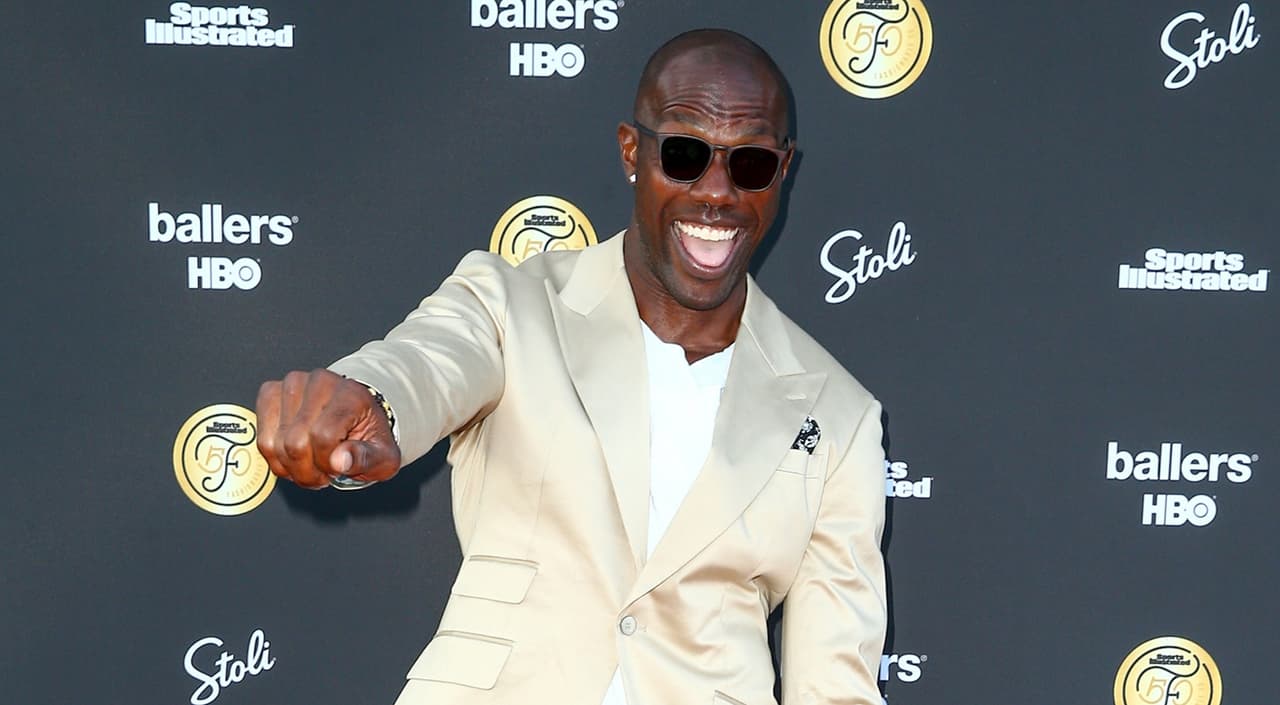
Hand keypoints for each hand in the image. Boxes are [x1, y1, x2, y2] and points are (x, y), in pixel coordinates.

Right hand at [255, 369, 400, 488]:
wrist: (356, 415)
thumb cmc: (368, 436)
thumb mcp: (383, 456)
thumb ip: (367, 458)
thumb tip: (340, 461)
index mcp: (351, 394)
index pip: (323, 436)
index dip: (327, 463)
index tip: (338, 469)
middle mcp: (320, 382)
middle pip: (295, 442)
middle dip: (307, 471)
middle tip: (323, 473)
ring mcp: (292, 384)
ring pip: (275, 443)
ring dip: (291, 467)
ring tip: (311, 464)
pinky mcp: (271, 391)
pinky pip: (262, 438)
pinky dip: (275, 458)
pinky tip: (294, 458)